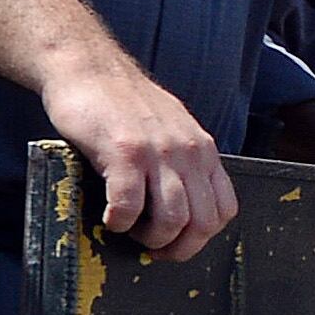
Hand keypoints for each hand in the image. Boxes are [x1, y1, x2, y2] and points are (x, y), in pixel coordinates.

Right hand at [42, 54, 234, 258]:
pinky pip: (129, 206)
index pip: (225, 209)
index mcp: (203, 150)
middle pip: (203, 223)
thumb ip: (182, 163)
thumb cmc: (124, 104)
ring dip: (150, 238)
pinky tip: (108, 216)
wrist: (89, 67)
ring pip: (172, 220)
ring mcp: (158, 152)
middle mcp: (188, 152)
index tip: (176, 241)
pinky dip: (119, 222)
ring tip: (130, 230)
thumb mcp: (172, 130)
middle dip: (178, 248)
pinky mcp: (124, 152)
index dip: (202, 237)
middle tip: (151, 247)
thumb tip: (182, 208)